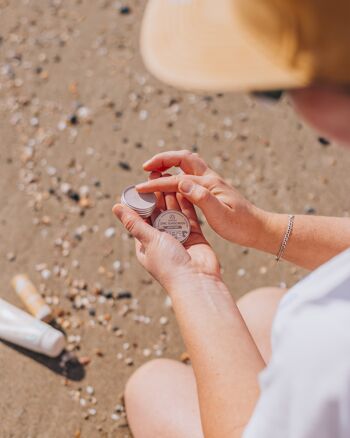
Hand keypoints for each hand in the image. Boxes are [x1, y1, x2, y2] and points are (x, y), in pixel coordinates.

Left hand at [113, 180, 220, 291]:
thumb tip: (115, 207)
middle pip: (158, 212)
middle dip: (156, 194)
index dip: (140, 201)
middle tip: (154, 174)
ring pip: (173, 211)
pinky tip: (183, 187)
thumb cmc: (169, 265)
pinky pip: (189, 215)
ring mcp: (178, 236)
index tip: (139, 183)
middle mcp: (161, 239)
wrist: (198, 281)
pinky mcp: (194, 234)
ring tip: (168, 176)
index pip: (140, 217)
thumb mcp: (148, 241)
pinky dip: (186, 203)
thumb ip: (135, 222)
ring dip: (171, 195)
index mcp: (145, 244)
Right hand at [136, 150, 267, 247]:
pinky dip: (177, 173)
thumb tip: (181, 182)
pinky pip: (190, 175)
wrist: (258, 228)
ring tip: (154, 171)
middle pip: (183, 158)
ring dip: (169, 163)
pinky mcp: (211, 190)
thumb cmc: (240, 225)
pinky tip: (171, 183)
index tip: (140, 189)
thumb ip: (201, 198)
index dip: (157, 184)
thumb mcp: (221, 215)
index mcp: (209, 184)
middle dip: (163, 159)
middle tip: (146, 166)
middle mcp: (210, 179)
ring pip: (187, 164)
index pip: (177, 179)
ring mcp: (211, 183)